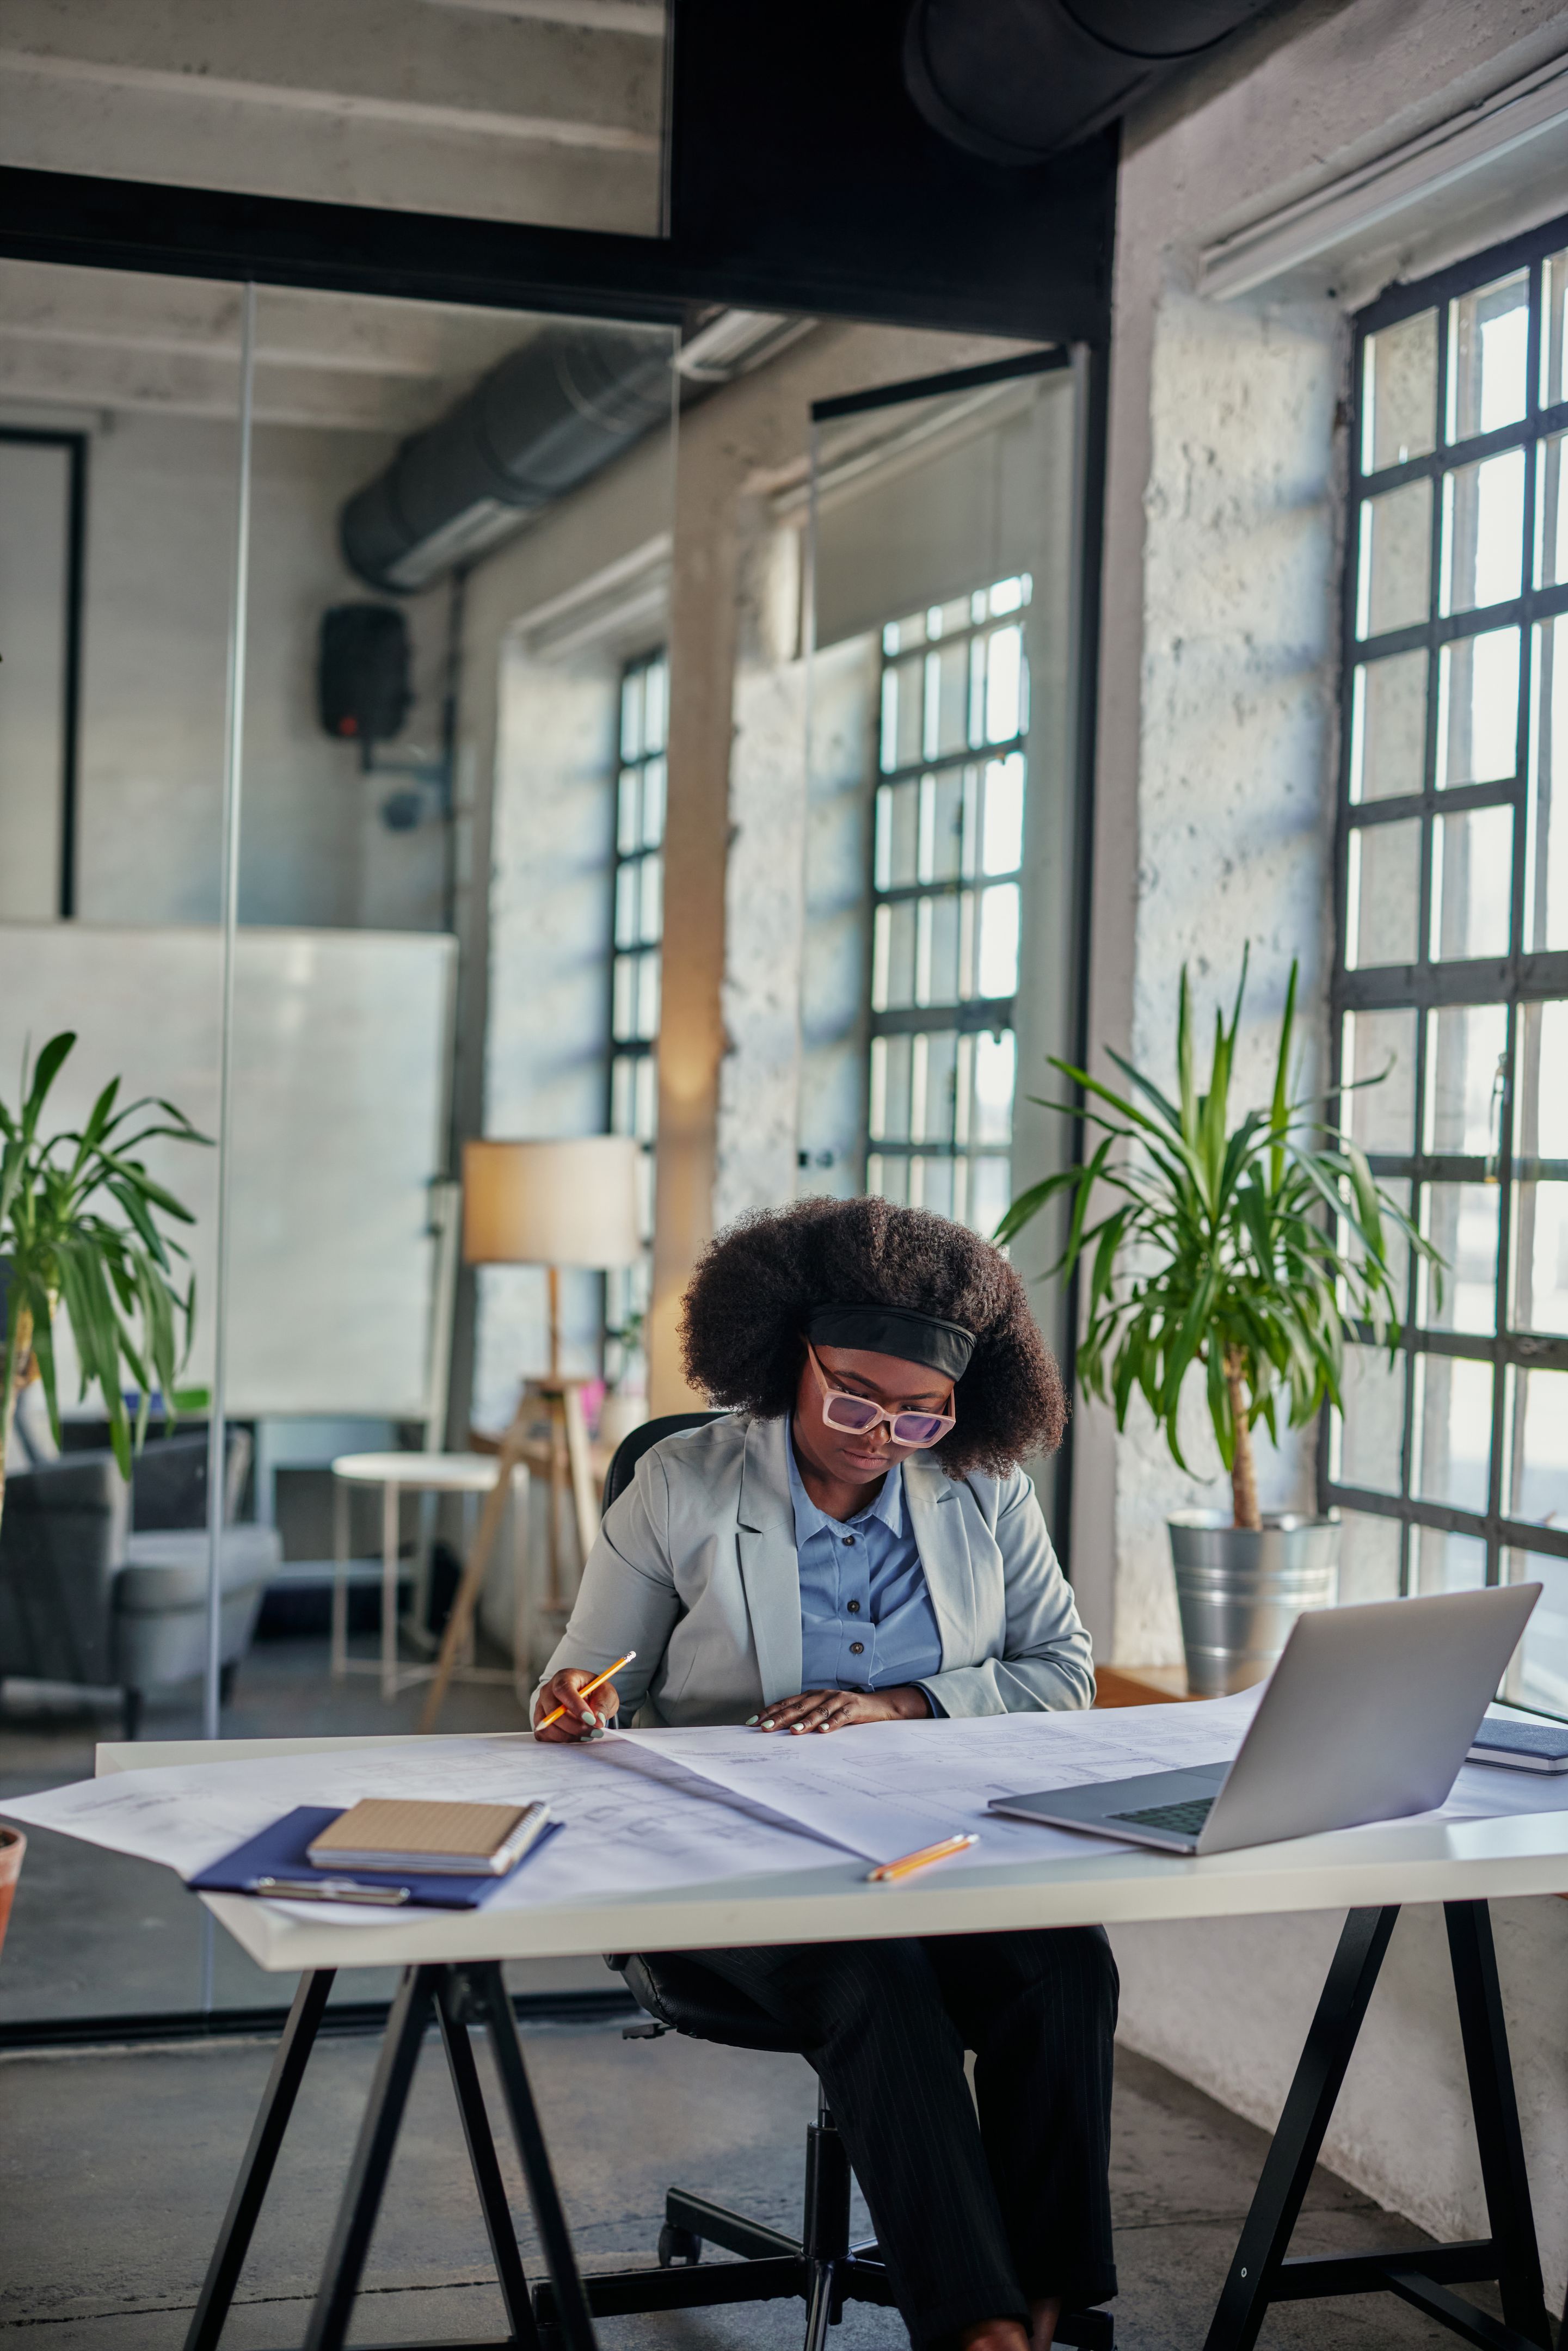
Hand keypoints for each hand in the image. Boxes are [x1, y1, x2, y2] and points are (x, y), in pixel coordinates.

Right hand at [533, 1668, 621, 1741]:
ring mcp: (541, 1707)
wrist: (586, 1697)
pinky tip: (577, 1736)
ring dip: (569, 1736)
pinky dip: (561, 1740)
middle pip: (553, 1711)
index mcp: (565, 1677)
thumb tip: (598, 1720)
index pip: (563, 1689)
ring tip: (588, 1735)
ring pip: (547, 1726)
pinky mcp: (540, 1722)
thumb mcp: (606, 1693)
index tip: (592, 1720)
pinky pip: (545, 1736)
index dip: (576, 1706)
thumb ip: (603, 1704)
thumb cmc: (595, 1692)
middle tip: (595, 1732)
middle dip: (575, 1726)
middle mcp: (548, 1691)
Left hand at [749, 1685, 931, 1733]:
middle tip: (766, 1729)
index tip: (752, 1723)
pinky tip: (823, 1732)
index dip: (769, 1712)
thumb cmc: (845, 1712)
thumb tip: (780, 1732)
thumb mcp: (822, 1713)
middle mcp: (822, 1695)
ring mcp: (837, 1700)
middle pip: (798, 1707)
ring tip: (793, 1732)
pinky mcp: (853, 1708)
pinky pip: (841, 1716)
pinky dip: (831, 1724)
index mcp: (811, 1696)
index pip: (786, 1703)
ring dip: (805, 1722)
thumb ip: (804, 1719)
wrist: (877, 1706)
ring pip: (818, 1711)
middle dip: (781, 1718)